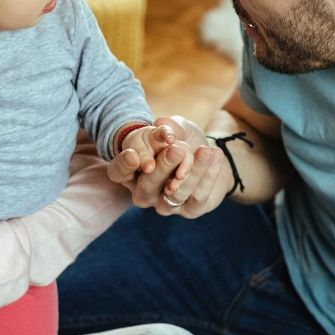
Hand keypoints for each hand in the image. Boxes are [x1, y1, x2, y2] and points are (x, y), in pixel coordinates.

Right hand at [111, 115, 231, 218]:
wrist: (211, 157)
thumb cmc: (185, 141)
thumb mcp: (178, 130)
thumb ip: (170, 126)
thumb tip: (162, 123)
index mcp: (132, 172)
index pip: (119, 172)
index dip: (124, 166)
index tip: (133, 156)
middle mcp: (145, 193)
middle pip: (147, 185)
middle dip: (163, 166)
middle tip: (177, 149)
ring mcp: (166, 205)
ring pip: (176, 193)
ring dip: (192, 170)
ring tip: (205, 150)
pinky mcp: (190, 210)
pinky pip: (197, 196)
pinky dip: (207, 175)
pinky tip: (215, 155)